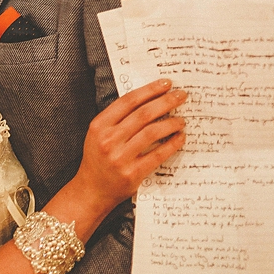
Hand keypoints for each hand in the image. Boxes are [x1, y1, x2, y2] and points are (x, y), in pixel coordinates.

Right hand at [75, 79, 187, 208]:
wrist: (91, 190)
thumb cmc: (98, 158)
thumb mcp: (98, 134)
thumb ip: (117, 118)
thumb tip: (149, 100)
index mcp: (99, 125)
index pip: (128, 101)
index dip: (149, 90)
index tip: (166, 84)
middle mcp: (109, 140)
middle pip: (143, 114)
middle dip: (166, 102)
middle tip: (181, 96)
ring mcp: (121, 157)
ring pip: (152, 132)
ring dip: (171, 123)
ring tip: (181, 119)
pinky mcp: (133, 173)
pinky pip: (158, 154)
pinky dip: (172, 144)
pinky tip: (180, 137)